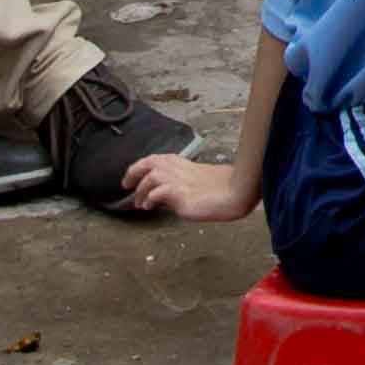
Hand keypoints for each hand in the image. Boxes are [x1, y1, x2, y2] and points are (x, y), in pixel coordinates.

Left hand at [120, 149, 254, 222]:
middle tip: (126, 184)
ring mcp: (182, 180)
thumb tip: (169, 196)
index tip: (133, 176)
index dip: (142, 166)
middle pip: (150, 162)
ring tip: (140, 203)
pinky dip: (150, 197)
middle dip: (133, 172)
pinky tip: (149, 206)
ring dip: (141, 189)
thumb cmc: (228, 189)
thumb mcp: (202, 184)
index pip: (158, 159)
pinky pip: (159, 191)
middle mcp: (181, 169)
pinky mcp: (182, 193)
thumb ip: (185, 186)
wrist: (239, 192)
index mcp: (186, 164)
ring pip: (152, 175)